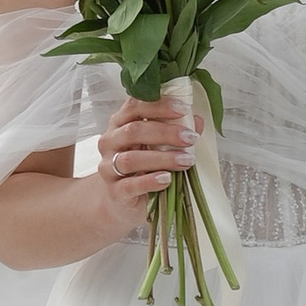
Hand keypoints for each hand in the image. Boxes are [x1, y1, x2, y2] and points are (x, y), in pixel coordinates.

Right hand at [86, 93, 193, 246]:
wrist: (123, 200)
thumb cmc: (141, 166)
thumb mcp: (157, 145)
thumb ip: (175, 132)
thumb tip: (197, 122)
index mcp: (120, 124)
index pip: (134, 106)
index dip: (159, 105)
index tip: (183, 109)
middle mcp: (110, 142)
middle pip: (133, 131)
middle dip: (165, 133)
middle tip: (190, 138)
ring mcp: (108, 167)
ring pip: (130, 159)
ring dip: (162, 158)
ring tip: (186, 161)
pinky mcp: (114, 191)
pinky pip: (130, 185)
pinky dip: (150, 181)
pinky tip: (167, 179)